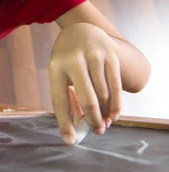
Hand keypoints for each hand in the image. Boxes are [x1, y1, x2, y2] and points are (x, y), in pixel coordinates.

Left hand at [49, 22, 121, 143]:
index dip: (64, 122)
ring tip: (104, 124)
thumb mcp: (60, 72)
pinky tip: (114, 115)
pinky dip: (116, 105)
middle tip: (96, 132)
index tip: (69, 141)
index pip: (59, 100)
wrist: (80, 30)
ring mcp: (94, 57)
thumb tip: (79, 125)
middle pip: (88, 99)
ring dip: (105, 114)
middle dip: (93, 120)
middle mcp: (74, 61)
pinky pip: (116, 86)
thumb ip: (68, 96)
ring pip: (104, 95)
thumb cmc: (67, 59)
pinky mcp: (111, 56)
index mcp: (56, 67)